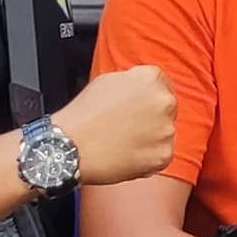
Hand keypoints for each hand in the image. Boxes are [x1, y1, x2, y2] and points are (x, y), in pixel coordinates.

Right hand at [55, 63, 178, 185]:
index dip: (148, 97)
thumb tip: (142, 88)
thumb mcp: (107, 80)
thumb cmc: (83, 114)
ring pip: (164, 133)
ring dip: (151, 138)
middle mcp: (164, 101)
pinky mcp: (163, 155)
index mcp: (150, 78)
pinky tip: (126, 155)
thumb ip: (133, 81)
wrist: (70, 147)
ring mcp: (166, 130)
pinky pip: (161, 155)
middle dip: (152, 117)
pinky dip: (148, 158)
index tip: (138, 107)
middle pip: (166, 109)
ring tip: (123, 142)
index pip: (162, 84)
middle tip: (127, 127)